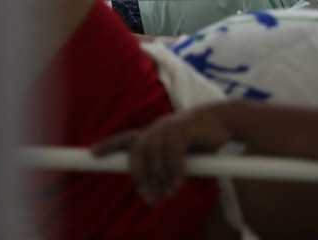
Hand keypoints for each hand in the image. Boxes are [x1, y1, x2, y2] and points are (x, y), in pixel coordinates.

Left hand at [92, 105, 231, 204]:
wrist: (225, 122)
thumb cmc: (202, 141)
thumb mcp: (181, 155)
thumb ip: (166, 169)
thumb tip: (154, 192)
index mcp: (153, 133)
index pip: (127, 139)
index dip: (109, 145)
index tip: (92, 152)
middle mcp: (157, 128)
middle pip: (137, 152)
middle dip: (140, 176)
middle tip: (148, 196)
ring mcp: (170, 126)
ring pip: (155, 156)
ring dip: (160, 178)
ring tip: (168, 194)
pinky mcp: (184, 128)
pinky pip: (174, 153)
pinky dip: (175, 171)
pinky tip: (179, 184)